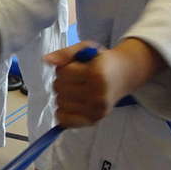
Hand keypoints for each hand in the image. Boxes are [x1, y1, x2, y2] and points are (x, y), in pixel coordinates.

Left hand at [46, 39, 163, 128]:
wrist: (124, 74)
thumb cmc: (102, 60)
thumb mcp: (86, 48)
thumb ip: (66, 53)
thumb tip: (46, 60)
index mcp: (97, 75)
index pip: (63, 73)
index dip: (65, 67)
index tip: (76, 66)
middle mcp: (98, 96)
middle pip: (59, 88)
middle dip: (62, 81)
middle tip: (76, 78)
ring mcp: (96, 111)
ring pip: (59, 104)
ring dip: (63, 95)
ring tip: (76, 88)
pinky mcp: (94, 121)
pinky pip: (65, 121)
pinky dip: (63, 112)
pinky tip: (72, 103)